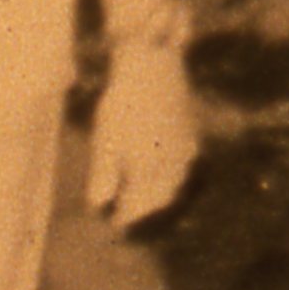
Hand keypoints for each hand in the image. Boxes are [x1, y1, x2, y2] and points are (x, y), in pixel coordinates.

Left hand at [89, 27, 198, 229]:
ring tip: (144, 197)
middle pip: (160, 195)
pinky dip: (172, 175)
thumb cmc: (123, 102)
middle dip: (144, 208)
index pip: (139, 202)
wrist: (151, 67)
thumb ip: (102, 173)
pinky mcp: (190, 134)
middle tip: (128, 214)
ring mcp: (184, 146)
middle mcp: (172, 158)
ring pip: (175, 181)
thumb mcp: (105, 138)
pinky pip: (184, 165)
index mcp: (150, 162)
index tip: (116, 222)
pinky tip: (160, 172)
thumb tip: (98, 204)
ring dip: (160, 194)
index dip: (127, 215)